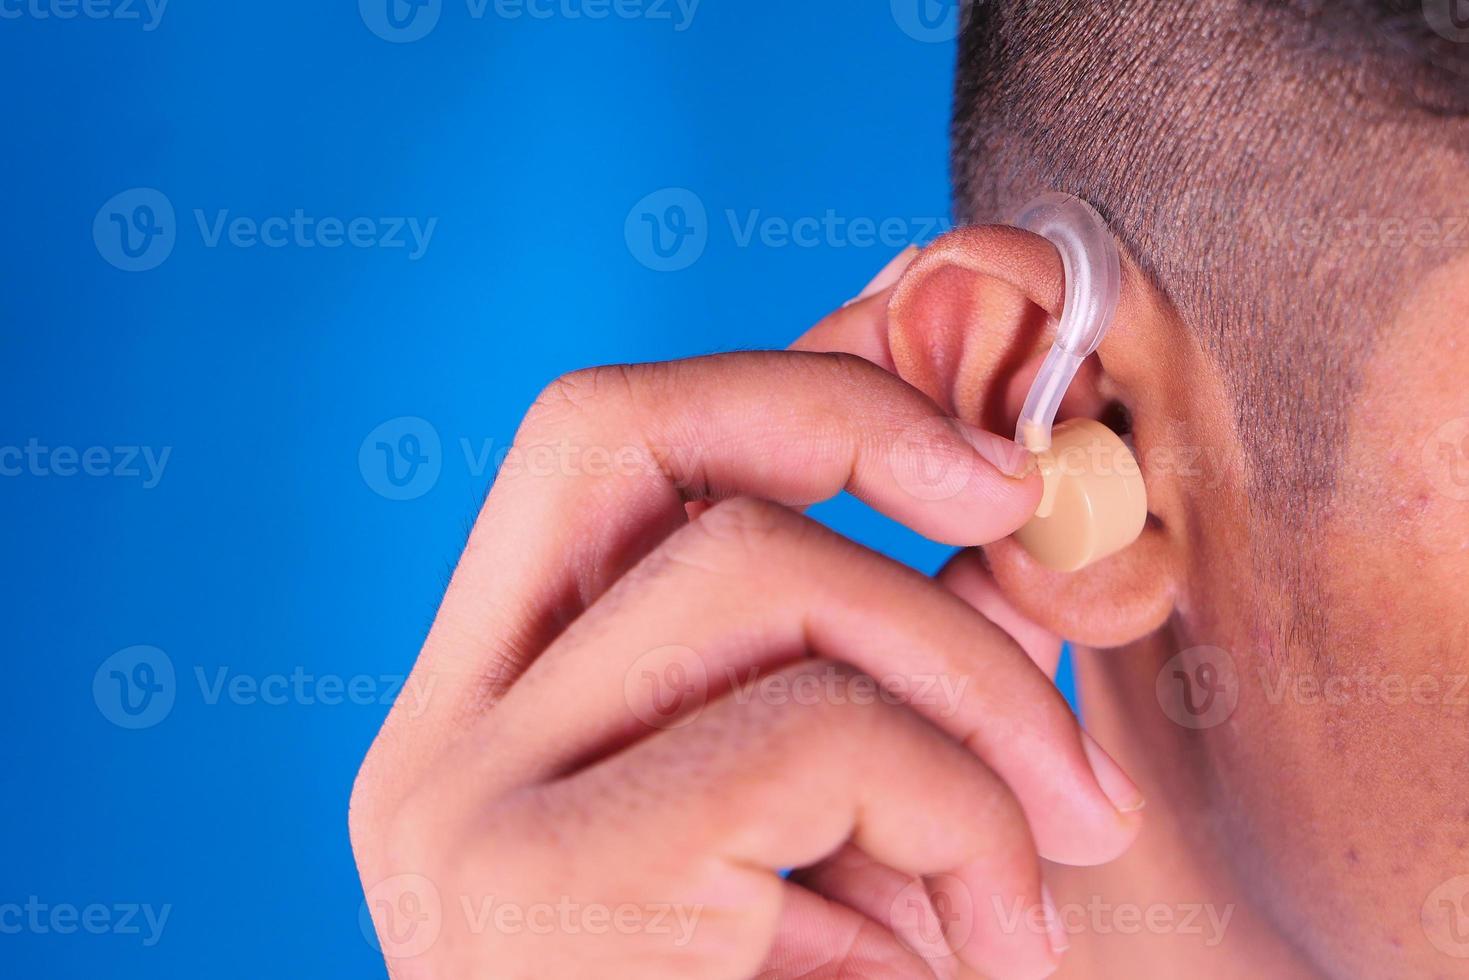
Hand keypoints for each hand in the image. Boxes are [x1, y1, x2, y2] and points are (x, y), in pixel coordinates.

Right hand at [349, 250, 1143, 978]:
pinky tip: (991, 935)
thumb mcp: (827, 828)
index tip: (960, 443)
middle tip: (1011, 503)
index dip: (787, 385)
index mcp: (485, 709)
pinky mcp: (546, 890)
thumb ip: (866, 666)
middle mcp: (438, 740)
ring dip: (964, 680)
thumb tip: (991, 497)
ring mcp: (465, 810)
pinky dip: (957, 805)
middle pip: (622, 430)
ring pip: (751, 567)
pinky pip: (811, 736)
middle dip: (848, 422)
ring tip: (1053, 839)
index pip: (599, 446)